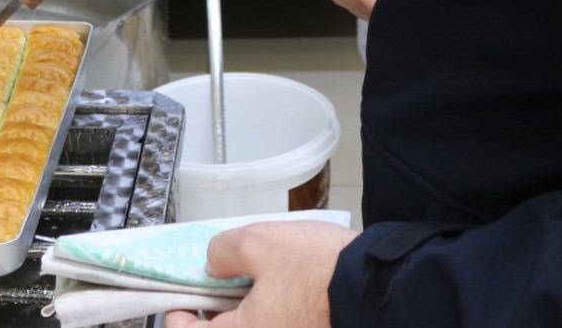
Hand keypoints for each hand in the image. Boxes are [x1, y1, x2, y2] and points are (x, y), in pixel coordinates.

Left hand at [165, 222, 358, 327]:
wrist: (381, 286)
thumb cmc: (323, 270)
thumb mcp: (259, 242)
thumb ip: (222, 252)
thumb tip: (212, 264)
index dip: (179, 316)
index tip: (181, 298)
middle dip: (216, 312)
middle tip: (219, 284)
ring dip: (245, 311)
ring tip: (253, 280)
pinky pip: (278, 325)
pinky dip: (271, 313)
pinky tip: (280, 289)